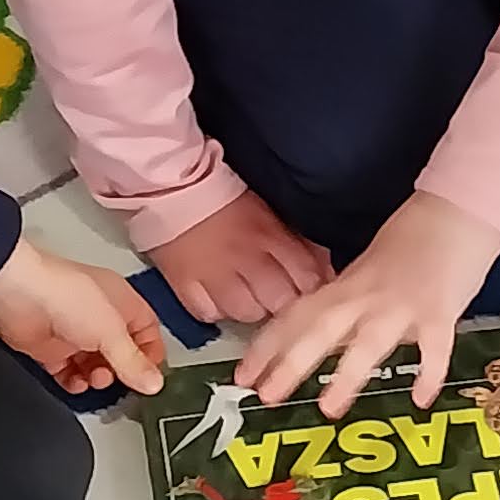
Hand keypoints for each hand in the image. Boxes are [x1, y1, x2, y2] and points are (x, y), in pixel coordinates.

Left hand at [0, 234, 165, 395]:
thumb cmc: (66, 296)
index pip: (147, 331)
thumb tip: (155, 383)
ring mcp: (74, 333)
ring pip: (95, 365)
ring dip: (98, 378)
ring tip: (94, 379)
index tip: (150, 376)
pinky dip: (73, 381)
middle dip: (122, 371)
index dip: (151, 354)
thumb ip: (133, 361)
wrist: (18, 295)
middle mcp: (98, 317)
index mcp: (122, 303)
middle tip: (119, 380)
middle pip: (120, 352)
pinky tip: (75, 382)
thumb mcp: (111, 331)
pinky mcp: (50, 348)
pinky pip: (68, 372)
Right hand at [153, 191, 331, 329]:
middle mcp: (245, 258)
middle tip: (277, 298)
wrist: (173, 185)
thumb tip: (326, 272)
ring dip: (251, 310)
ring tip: (247, 298)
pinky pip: (209, 314)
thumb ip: (299, 243)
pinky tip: (218, 300)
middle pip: (279, 301)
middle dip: (283, 304)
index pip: (307, 277)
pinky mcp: (184, 284)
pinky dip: (217, 312)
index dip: (312, 291)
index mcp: (270, 235)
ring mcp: (214, 274)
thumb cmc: (226, 198)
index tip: (309, 293)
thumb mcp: (270, 213)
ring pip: (246, 313)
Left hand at [238, 190, 499, 413]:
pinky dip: (429, 372)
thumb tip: (325, 337)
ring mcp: (404, 304)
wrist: (459, 208)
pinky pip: (434, 346)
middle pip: (321, 329)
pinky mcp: (441, 310)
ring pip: (369, 341)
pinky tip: (422, 400)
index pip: (297, 316)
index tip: (243, 375)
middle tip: (265, 396)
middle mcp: (367, 295)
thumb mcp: (369, 270)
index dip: (268, 346)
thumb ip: (348, 302)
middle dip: (291, 363)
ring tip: (328, 409)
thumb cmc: (415, 237)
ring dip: (347, 374)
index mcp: (347, 285)